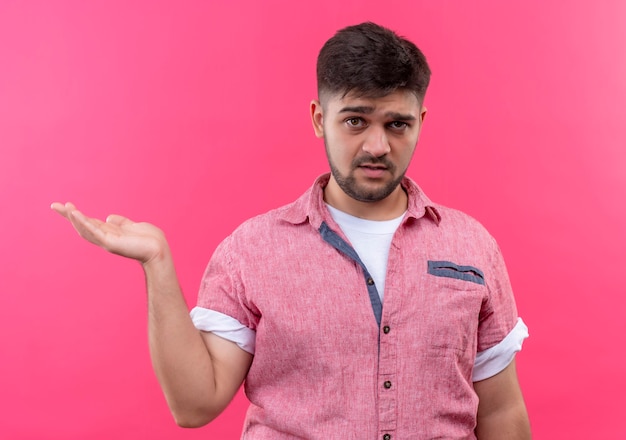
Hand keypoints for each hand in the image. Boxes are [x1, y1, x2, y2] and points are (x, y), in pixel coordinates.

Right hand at [51, 202, 168, 264]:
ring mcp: (107, 241)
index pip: (90, 223)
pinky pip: (94, 231)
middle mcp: (106, 238)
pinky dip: (84, 223)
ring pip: (86, 229)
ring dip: (74, 218)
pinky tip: (76, 214)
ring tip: (64, 207)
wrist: (158, 250)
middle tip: (54, 205)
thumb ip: (120, 222)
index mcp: (110, 233)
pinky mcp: (110, 243)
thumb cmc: (149, 240)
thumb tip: (109, 217)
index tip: (67, 206)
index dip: (78, 215)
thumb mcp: (132, 226)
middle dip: (69, 216)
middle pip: (83, 225)